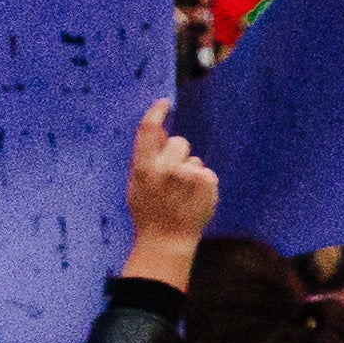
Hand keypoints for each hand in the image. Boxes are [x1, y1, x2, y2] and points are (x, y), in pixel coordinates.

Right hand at [119, 101, 218, 288]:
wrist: (167, 239)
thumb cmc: (149, 211)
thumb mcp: (136, 185)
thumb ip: (145, 160)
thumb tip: (158, 134)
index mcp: (143, 167)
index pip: (149, 131)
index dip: (156, 113)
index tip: (164, 103)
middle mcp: (165, 168)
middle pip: (179, 142)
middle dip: (178, 154)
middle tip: (172, 179)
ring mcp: (187, 174)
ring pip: (194, 159)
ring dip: (190, 171)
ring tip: (181, 194)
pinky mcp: (207, 180)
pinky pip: (206, 172)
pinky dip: (202, 183)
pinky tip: (193, 199)